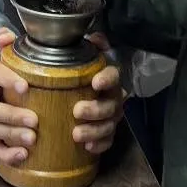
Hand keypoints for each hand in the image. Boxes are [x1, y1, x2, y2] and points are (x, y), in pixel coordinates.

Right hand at [0, 28, 37, 165]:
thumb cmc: (6, 72)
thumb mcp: (6, 56)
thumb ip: (6, 43)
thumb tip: (4, 35)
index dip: (8, 80)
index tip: (26, 87)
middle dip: (11, 116)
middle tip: (35, 121)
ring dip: (11, 136)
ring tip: (32, 140)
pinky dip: (6, 154)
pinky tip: (23, 156)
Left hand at [74, 35, 124, 155]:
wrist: (74, 95)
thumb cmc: (76, 76)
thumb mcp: (80, 58)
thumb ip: (89, 46)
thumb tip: (95, 38)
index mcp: (106, 79)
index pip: (113, 76)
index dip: (107, 79)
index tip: (95, 82)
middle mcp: (113, 98)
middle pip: (111, 105)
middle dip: (96, 109)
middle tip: (77, 111)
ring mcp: (111, 117)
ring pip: (109, 125)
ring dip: (94, 131)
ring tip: (76, 135)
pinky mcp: (106, 134)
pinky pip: (108, 141)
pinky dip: (99, 145)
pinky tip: (87, 148)